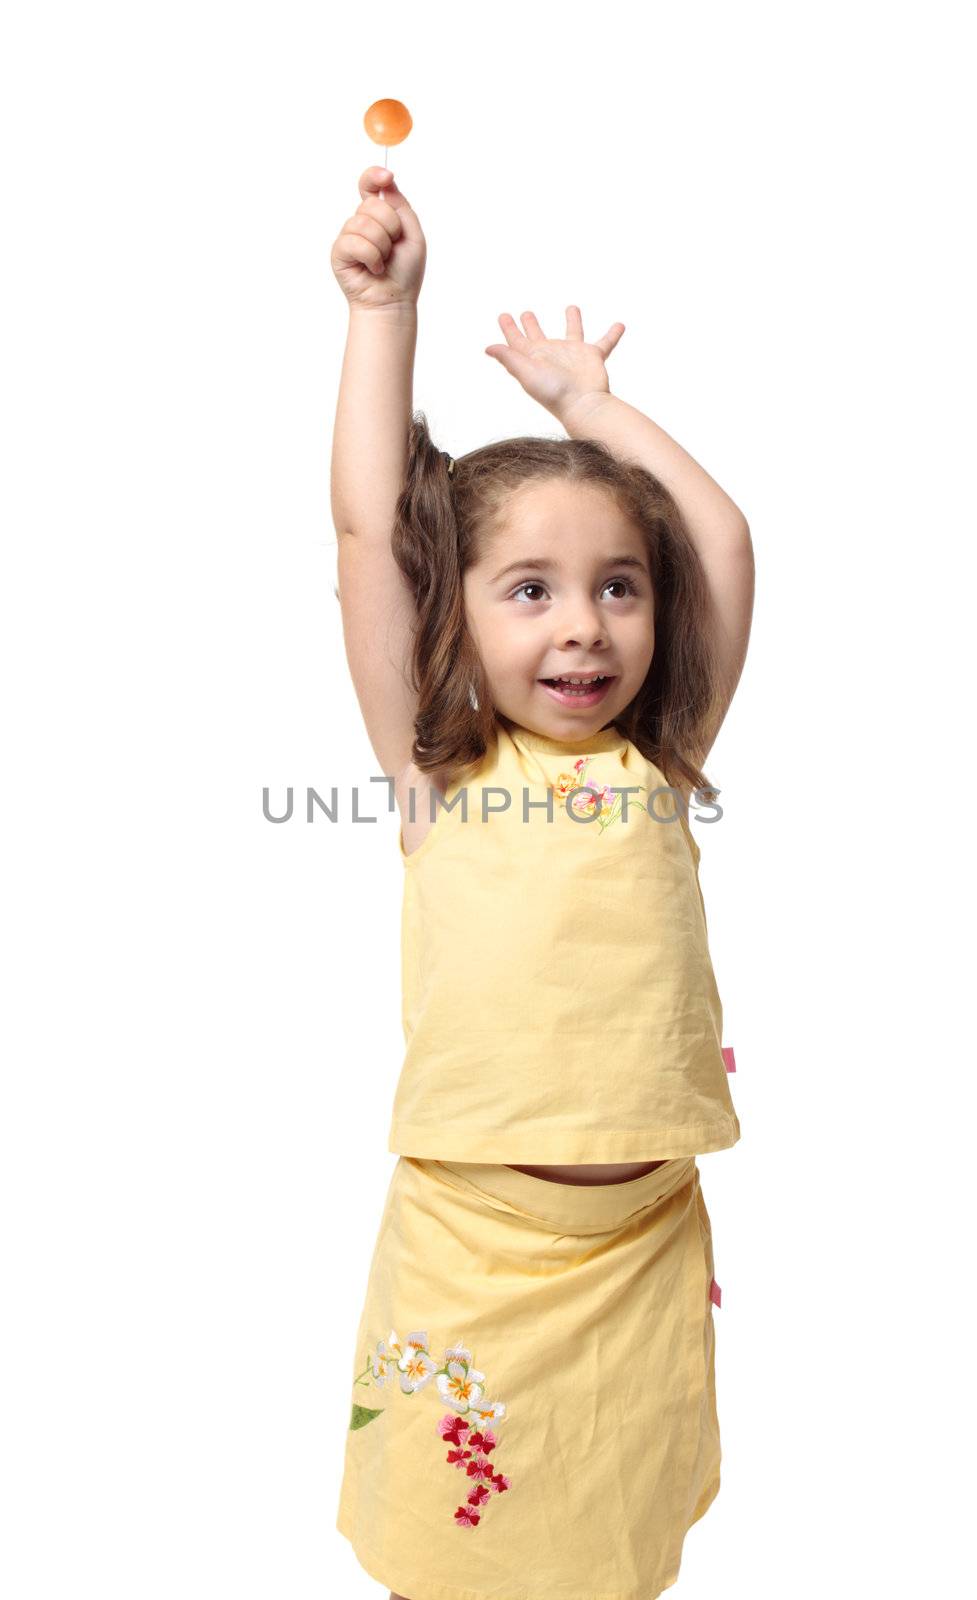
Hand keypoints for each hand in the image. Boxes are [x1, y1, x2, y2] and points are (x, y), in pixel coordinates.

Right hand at [330, 166, 426, 309]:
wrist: (394, 301)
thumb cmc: (405, 272)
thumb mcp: (413, 234)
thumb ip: (401, 207)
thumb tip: (386, 182)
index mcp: (379, 215)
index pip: (369, 186)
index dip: (373, 177)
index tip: (386, 176)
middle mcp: (361, 223)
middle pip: (371, 205)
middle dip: (390, 227)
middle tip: (393, 248)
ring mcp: (348, 236)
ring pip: (363, 223)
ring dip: (382, 245)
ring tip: (383, 261)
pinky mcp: (339, 252)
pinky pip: (354, 242)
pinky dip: (371, 257)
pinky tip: (374, 269)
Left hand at [484, 306, 624, 418]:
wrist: (583, 405)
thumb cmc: (554, 393)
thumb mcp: (526, 373)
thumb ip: (509, 358)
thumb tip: (488, 348)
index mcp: (534, 358)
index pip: (517, 340)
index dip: (509, 328)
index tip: (503, 315)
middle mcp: (552, 355)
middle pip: (539, 335)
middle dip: (531, 324)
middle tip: (525, 313)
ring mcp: (573, 355)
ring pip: (572, 332)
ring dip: (572, 320)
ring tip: (572, 307)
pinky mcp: (593, 357)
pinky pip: (605, 342)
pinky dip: (613, 334)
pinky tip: (620, 325)